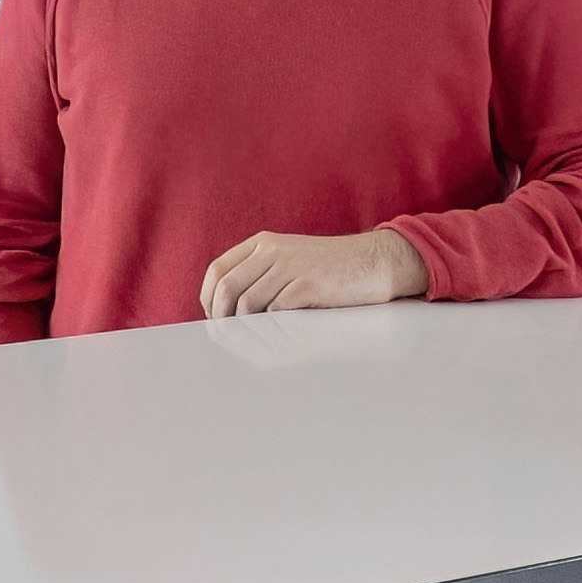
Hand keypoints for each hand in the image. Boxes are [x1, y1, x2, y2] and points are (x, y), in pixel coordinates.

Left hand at [198, 227, 431, 318]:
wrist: (373, 262)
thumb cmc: (331, 268)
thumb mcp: (290, 258)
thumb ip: (260, 273)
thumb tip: (228, 306)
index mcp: (263, 243)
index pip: (217, 269)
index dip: (208, 297)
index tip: (213, 317)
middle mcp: (272, 251)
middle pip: (227, 287)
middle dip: (220, 316)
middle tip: (225, 336)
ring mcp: (290, 267)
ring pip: (248, 303)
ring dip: (245, 326)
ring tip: (252, 340)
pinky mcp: (307, 286)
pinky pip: (275, 312)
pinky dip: (272, 328)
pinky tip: (278, 335)